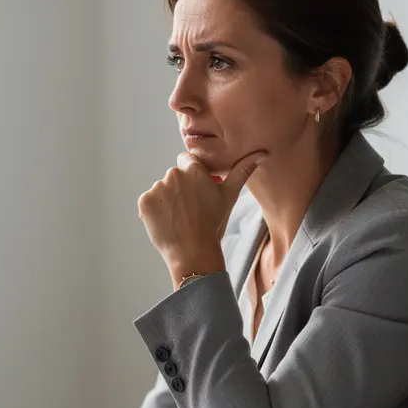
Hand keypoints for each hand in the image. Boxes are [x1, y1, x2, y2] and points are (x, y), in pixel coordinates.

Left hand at [138, 151, 265, 286]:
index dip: (192, 174)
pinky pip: (149, 202)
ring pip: (161, 190)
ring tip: (179, 218)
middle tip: (190, 209)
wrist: (194, 253)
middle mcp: (174, 175)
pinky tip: (167, 222)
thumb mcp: (230, 196)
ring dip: (167, 200)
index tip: (196, 191)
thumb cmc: (214, 224)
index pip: (187, 160)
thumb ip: (242, 171)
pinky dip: (155, 211)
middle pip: (174, 176)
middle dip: (180, 188)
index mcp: (194, 170)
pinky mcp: (144, 202)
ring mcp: (157, 189)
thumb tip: (263, 154)